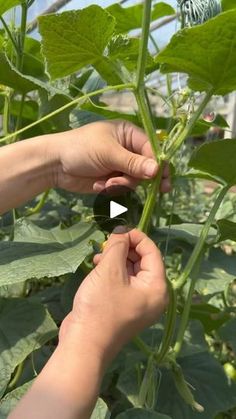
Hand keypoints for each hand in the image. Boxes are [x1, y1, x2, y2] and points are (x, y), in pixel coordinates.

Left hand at [52, 120, 169, 192]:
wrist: (54, 165)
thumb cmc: (81, 149)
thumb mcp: (108, 153)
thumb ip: (133, 163)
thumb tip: (157, 170)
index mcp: (129, 134)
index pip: (152, 149)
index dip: (158, 165)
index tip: (162, 181)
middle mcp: (127, 149)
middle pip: (145, 168)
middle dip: (135, 178)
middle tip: (129, 185)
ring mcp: (119, 165)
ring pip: (134, 180)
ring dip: (121, 184)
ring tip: (106, 183)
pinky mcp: (111, 179)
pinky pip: (121, 188)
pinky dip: (111, 189)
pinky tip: (98, 186)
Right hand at [60, 228, 167, 362]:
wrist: (84, 344)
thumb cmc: (100, 306)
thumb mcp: (110, 270)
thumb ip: (118, 246)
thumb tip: (122, 230)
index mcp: (157, 287)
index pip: (152, 252)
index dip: (136, 236)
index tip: (118, 229)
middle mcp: (152, 295)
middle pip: (142, 261)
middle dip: (124, 249)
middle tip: (105, 244)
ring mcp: (138, 303)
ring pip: (130, 271)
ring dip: (115, 259)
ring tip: (98, 257)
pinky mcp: (124, 307)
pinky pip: (122, 282)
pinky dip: (111, 272)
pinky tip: (96, 267)